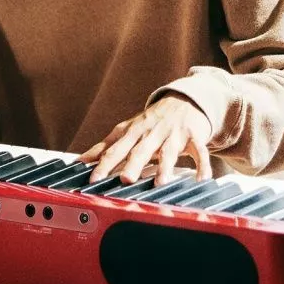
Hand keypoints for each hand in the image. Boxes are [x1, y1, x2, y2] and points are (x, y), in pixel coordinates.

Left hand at [78, 94, 214, 184]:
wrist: (183, 100)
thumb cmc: (151, 121)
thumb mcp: (127, 130)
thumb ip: (106, 147)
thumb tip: (81, 161)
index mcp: (132, 132)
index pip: (115, 149)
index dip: (103, 163)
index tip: (93, 178)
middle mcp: (151, 133)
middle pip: (140, 150)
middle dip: (132, 164)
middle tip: (125, 179)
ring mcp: (173, 134)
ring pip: (168, 152)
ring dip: (165, 167)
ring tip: (161, 182)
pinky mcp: (194, 137)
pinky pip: (199, 152)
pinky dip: (202, 165)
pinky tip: (202, 179)